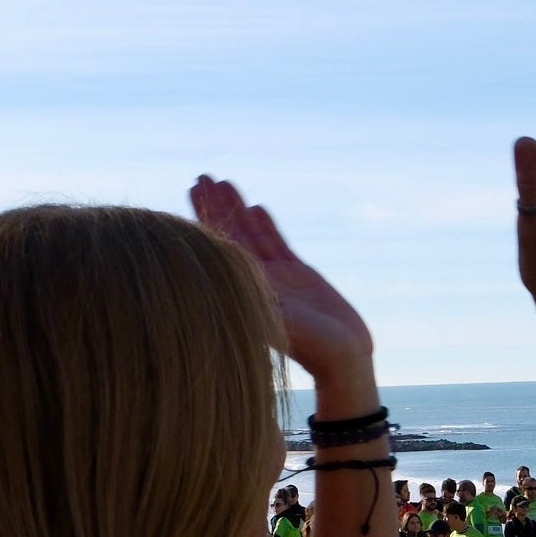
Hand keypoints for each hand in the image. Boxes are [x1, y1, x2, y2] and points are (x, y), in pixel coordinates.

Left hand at [188, 178, 373, 384]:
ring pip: (253, 236)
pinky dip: (266, 226)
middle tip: (200, 177)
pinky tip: (255, 207)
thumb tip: (224, 267)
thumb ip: (255, 292)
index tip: (192, 189)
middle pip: (231, 235)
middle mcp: (256, 281)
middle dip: (216, 206)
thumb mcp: (275, 318)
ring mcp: (278, 278)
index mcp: (243, 288)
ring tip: (223, 182)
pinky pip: (278, 245)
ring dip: (238, 209)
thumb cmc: (309, 345)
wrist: (342, 358)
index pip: (218, 244)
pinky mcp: (299, 277)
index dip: (204, 215)